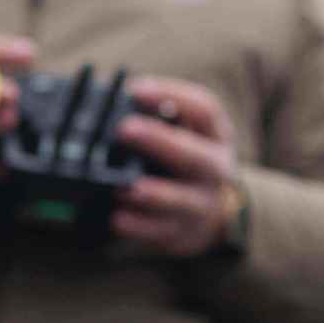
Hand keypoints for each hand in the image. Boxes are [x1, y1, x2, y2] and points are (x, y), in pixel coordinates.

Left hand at [112, 77, 239, 257]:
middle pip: (194, 155)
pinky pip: (160, 232)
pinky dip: (138, 226)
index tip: (135, 89)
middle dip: (159, 141)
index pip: (204, 110)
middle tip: (125, 129)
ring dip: (151, 193)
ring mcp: (200, 204)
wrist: (215, 215)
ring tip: (125, 186)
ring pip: (180, 200)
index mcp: (215, 136)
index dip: (172, 95)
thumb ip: (157, 120)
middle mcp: (214, 170)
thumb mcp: (186, 135)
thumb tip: (107, 100)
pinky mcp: (183, 233)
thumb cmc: (187, 163)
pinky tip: (118, 219)